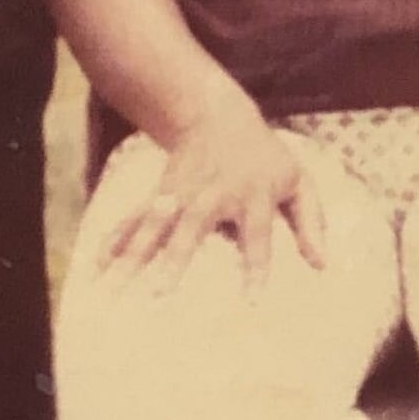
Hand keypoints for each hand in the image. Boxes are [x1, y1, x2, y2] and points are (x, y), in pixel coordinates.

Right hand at [103, 99, 326, 289]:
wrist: (217, 116)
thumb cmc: (265, 159)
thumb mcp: (298, 182)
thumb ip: (312, 223)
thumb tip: (322, 265)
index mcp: (252, 197)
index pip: (256, 238)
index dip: (255, 268)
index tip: (250, 303)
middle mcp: (211, 198)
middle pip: (189, 232)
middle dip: (172, 264)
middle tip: (157, 297)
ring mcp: (179, 196)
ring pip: (151, 229)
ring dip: (130, 259)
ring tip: (111, 290)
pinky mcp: (157, 196)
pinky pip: (132, 222)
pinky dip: (113, 244)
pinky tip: (96, 270)